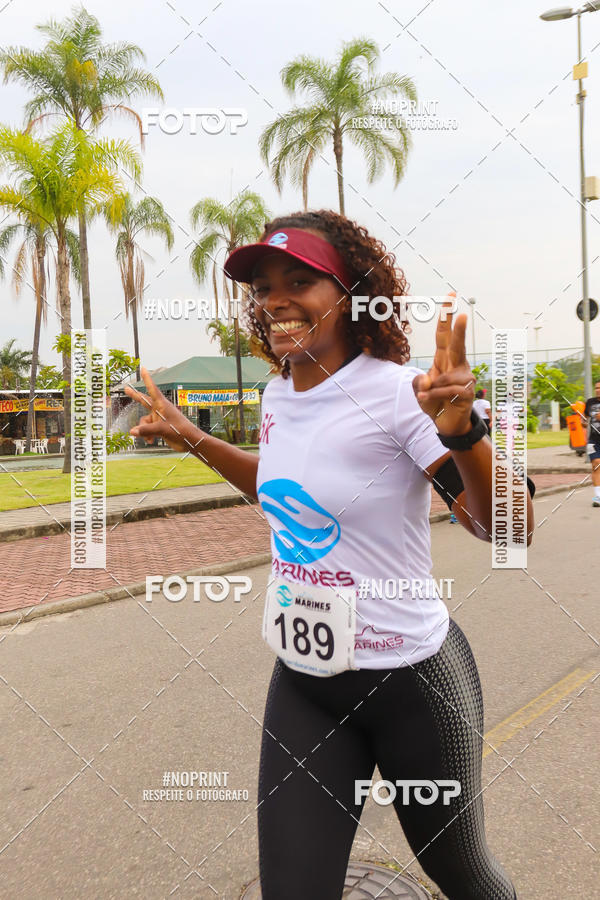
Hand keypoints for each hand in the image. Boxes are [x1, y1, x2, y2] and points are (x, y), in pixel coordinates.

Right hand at [124, 367, 192, 451]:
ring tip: (150, 438)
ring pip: (144, 422)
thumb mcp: (162, 430)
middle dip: (135, 396)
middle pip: (144, 401)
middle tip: (126, 389)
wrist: (190, 442)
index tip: (143, 368)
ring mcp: (159, 419)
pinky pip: (147, 430)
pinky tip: (151, 441)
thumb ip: (146, 430)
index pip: (152, 389)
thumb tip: (132, 432)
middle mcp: (160, 410)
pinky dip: (147, 436)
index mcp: (162, 405)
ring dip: (144, 430)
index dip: (147, 379)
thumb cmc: (181, 431)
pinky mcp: (159, 428)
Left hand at [412, 295, 474, 435]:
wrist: (446, 423)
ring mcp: (465, 378)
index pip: (444, 335)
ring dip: (431, 389)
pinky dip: (433, 397)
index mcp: (444, 359)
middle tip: (462, 313)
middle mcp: (457, 365)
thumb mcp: (419, 391)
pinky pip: (446, 391)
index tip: (450, 297)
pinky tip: (428, 402)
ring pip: (444, 377)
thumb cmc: (434, 402)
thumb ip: (418, 383)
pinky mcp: (467, 392)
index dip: (446, 317)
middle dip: (458, 329)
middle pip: (457, 345)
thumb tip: (427, 380)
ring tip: (427, 397)